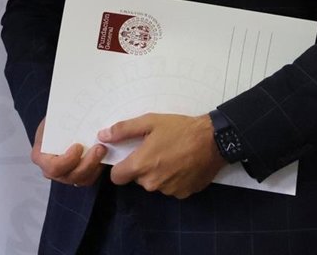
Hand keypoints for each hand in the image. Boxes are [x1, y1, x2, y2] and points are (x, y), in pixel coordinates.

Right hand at [30, 117, 106, 187]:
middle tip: (99, 147)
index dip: (68, 160)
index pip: (54, 167)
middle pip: (71, 176)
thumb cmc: (52, 123)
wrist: (55, 127)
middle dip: (88, 163)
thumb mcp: (51, 119)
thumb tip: (77, 116)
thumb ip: (59, 122)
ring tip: (103, 149)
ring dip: (96, 165)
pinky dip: (98, 168)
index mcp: (41, 157)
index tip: (79, 146)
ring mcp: (65, 175)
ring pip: (83, 179)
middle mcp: (52, 171)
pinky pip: (90, 178)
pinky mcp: (78, 176)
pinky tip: (104, 156)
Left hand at [101, 113, 224, 198]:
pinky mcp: (184, 194)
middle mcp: (153, 183)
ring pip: (154, 184)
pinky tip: (182, 165)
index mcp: (141, 165)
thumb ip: (123, 130)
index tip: (127, 158)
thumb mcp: (149, 122)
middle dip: (142, 167)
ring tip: (171, 155)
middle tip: (155, 150)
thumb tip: (102, 136)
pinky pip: (170, 188)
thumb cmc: (180, 129)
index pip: (117, 178)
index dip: (119, 168)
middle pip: (137, 179)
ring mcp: (169, 190)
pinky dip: (173, 179)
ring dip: (158, 173)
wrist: (214, 141)